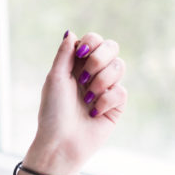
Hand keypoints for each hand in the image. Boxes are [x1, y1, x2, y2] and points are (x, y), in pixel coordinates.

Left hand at [25, 31, 126, 174]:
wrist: (62, 142)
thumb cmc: (53, 112)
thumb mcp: (55, 78)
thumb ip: (65, 54)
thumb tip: (70, 32)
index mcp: (76, 64)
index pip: (94, 40)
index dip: (91, 43)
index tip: (80, 56)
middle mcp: (93, 73)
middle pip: (112, 47)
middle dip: (99, 59)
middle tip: (83, 77)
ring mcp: (106, 88)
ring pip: (119, 67)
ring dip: (101, 81)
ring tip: (87, 98)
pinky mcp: (116, 105)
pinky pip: (121, 91)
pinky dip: (105, 101)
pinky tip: (93, 113)